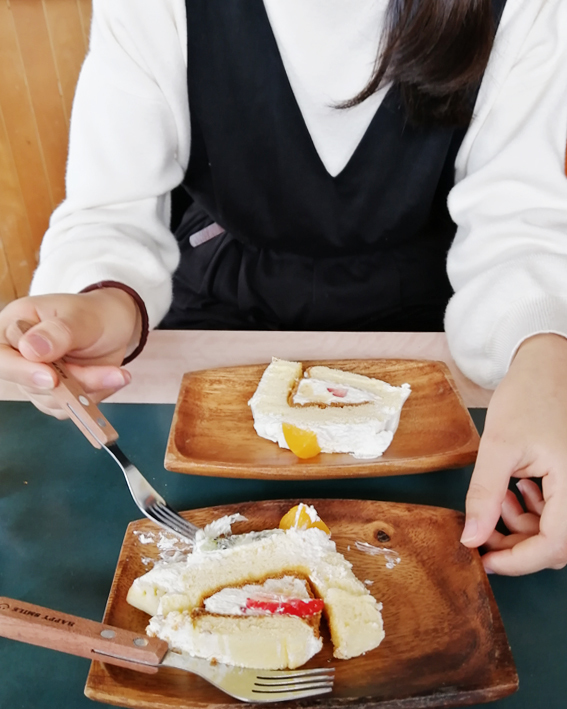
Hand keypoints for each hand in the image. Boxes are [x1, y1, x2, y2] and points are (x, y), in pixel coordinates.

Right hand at [0, 289, 140, 417]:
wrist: (116, 327)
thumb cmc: (95, 314)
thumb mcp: (82, 318)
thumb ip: (58, 332)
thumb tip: (30, 349)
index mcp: (14, 324)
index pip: (2, 357)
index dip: (22, 372)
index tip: (51, 378)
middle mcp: (19, 354)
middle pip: (30, 384)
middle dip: (73, 381)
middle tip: (111, 374)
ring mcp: (34, 377)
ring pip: (52, 400)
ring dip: (88, 389)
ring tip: (117, 374)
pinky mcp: (52, 394)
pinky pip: (68, 407)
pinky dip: (92, 397)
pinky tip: (110, 379)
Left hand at [460, 333, 566, 574]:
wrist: (548, 366)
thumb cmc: (530, 396)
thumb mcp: (499, 447)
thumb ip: (485, 495)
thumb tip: (472, 538)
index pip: (553, 546)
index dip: (516, 561)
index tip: (484, 561)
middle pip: (555, 543)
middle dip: (516, 545)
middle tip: (481, 533)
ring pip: (556, 530)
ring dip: (523, 526)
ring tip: (499, 499)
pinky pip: (559, 511)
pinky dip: (534, 510)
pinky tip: (515, 491)